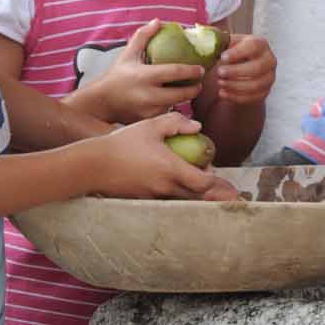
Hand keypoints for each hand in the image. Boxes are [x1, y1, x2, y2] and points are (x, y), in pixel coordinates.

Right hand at [77, 20, 204, 122]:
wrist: (101, 102)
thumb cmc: (117, 75)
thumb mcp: (128, 54)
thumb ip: (143, 36)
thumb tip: (158, 21)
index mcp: (144, 75)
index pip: (175, 72)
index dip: (191, 70)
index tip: (201, 68)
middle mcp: (148, 94)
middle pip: (181, 94)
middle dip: (194, 88)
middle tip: (200, 83)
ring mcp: (148, 110)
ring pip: (176, 105)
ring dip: (184, 99)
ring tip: (189, 90)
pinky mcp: (148, 121)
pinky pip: (166, 114)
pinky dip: (172, 107)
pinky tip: (175, 101)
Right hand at [82, 112, 237, 199]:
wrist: (93, 165)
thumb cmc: (123, 142)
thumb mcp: (151, 125)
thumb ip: (176, 123)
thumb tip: (197, 127)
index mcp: (171, 169)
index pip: (203, 183)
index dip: (216, 183)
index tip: (221, 179)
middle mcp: (165, 187)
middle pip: (198, 198)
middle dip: (214, 196)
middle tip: (231, 197)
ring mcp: (154, 196)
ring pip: (183, 201)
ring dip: (196, 197)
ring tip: (207, 190)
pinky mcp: (143, 200)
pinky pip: (167, 201)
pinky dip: (178, 197)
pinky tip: (180, 190)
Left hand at [211, 33, 275, 104]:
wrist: (239, 67)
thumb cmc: (231, 52)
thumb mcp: (225, 42)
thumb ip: (215, 38)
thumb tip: (204, 36)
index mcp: (260, 43)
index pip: (254, 46)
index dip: (238, 52)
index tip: (222, 57)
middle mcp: (269, 60)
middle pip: (257, 68)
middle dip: (236, 72)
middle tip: (219, 72)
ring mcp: (269, 77)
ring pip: (255, 85)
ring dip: (235, 85)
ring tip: (219, 82)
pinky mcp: (264, 92)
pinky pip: (252, 97)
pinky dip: (235, 97)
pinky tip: (222, 93)